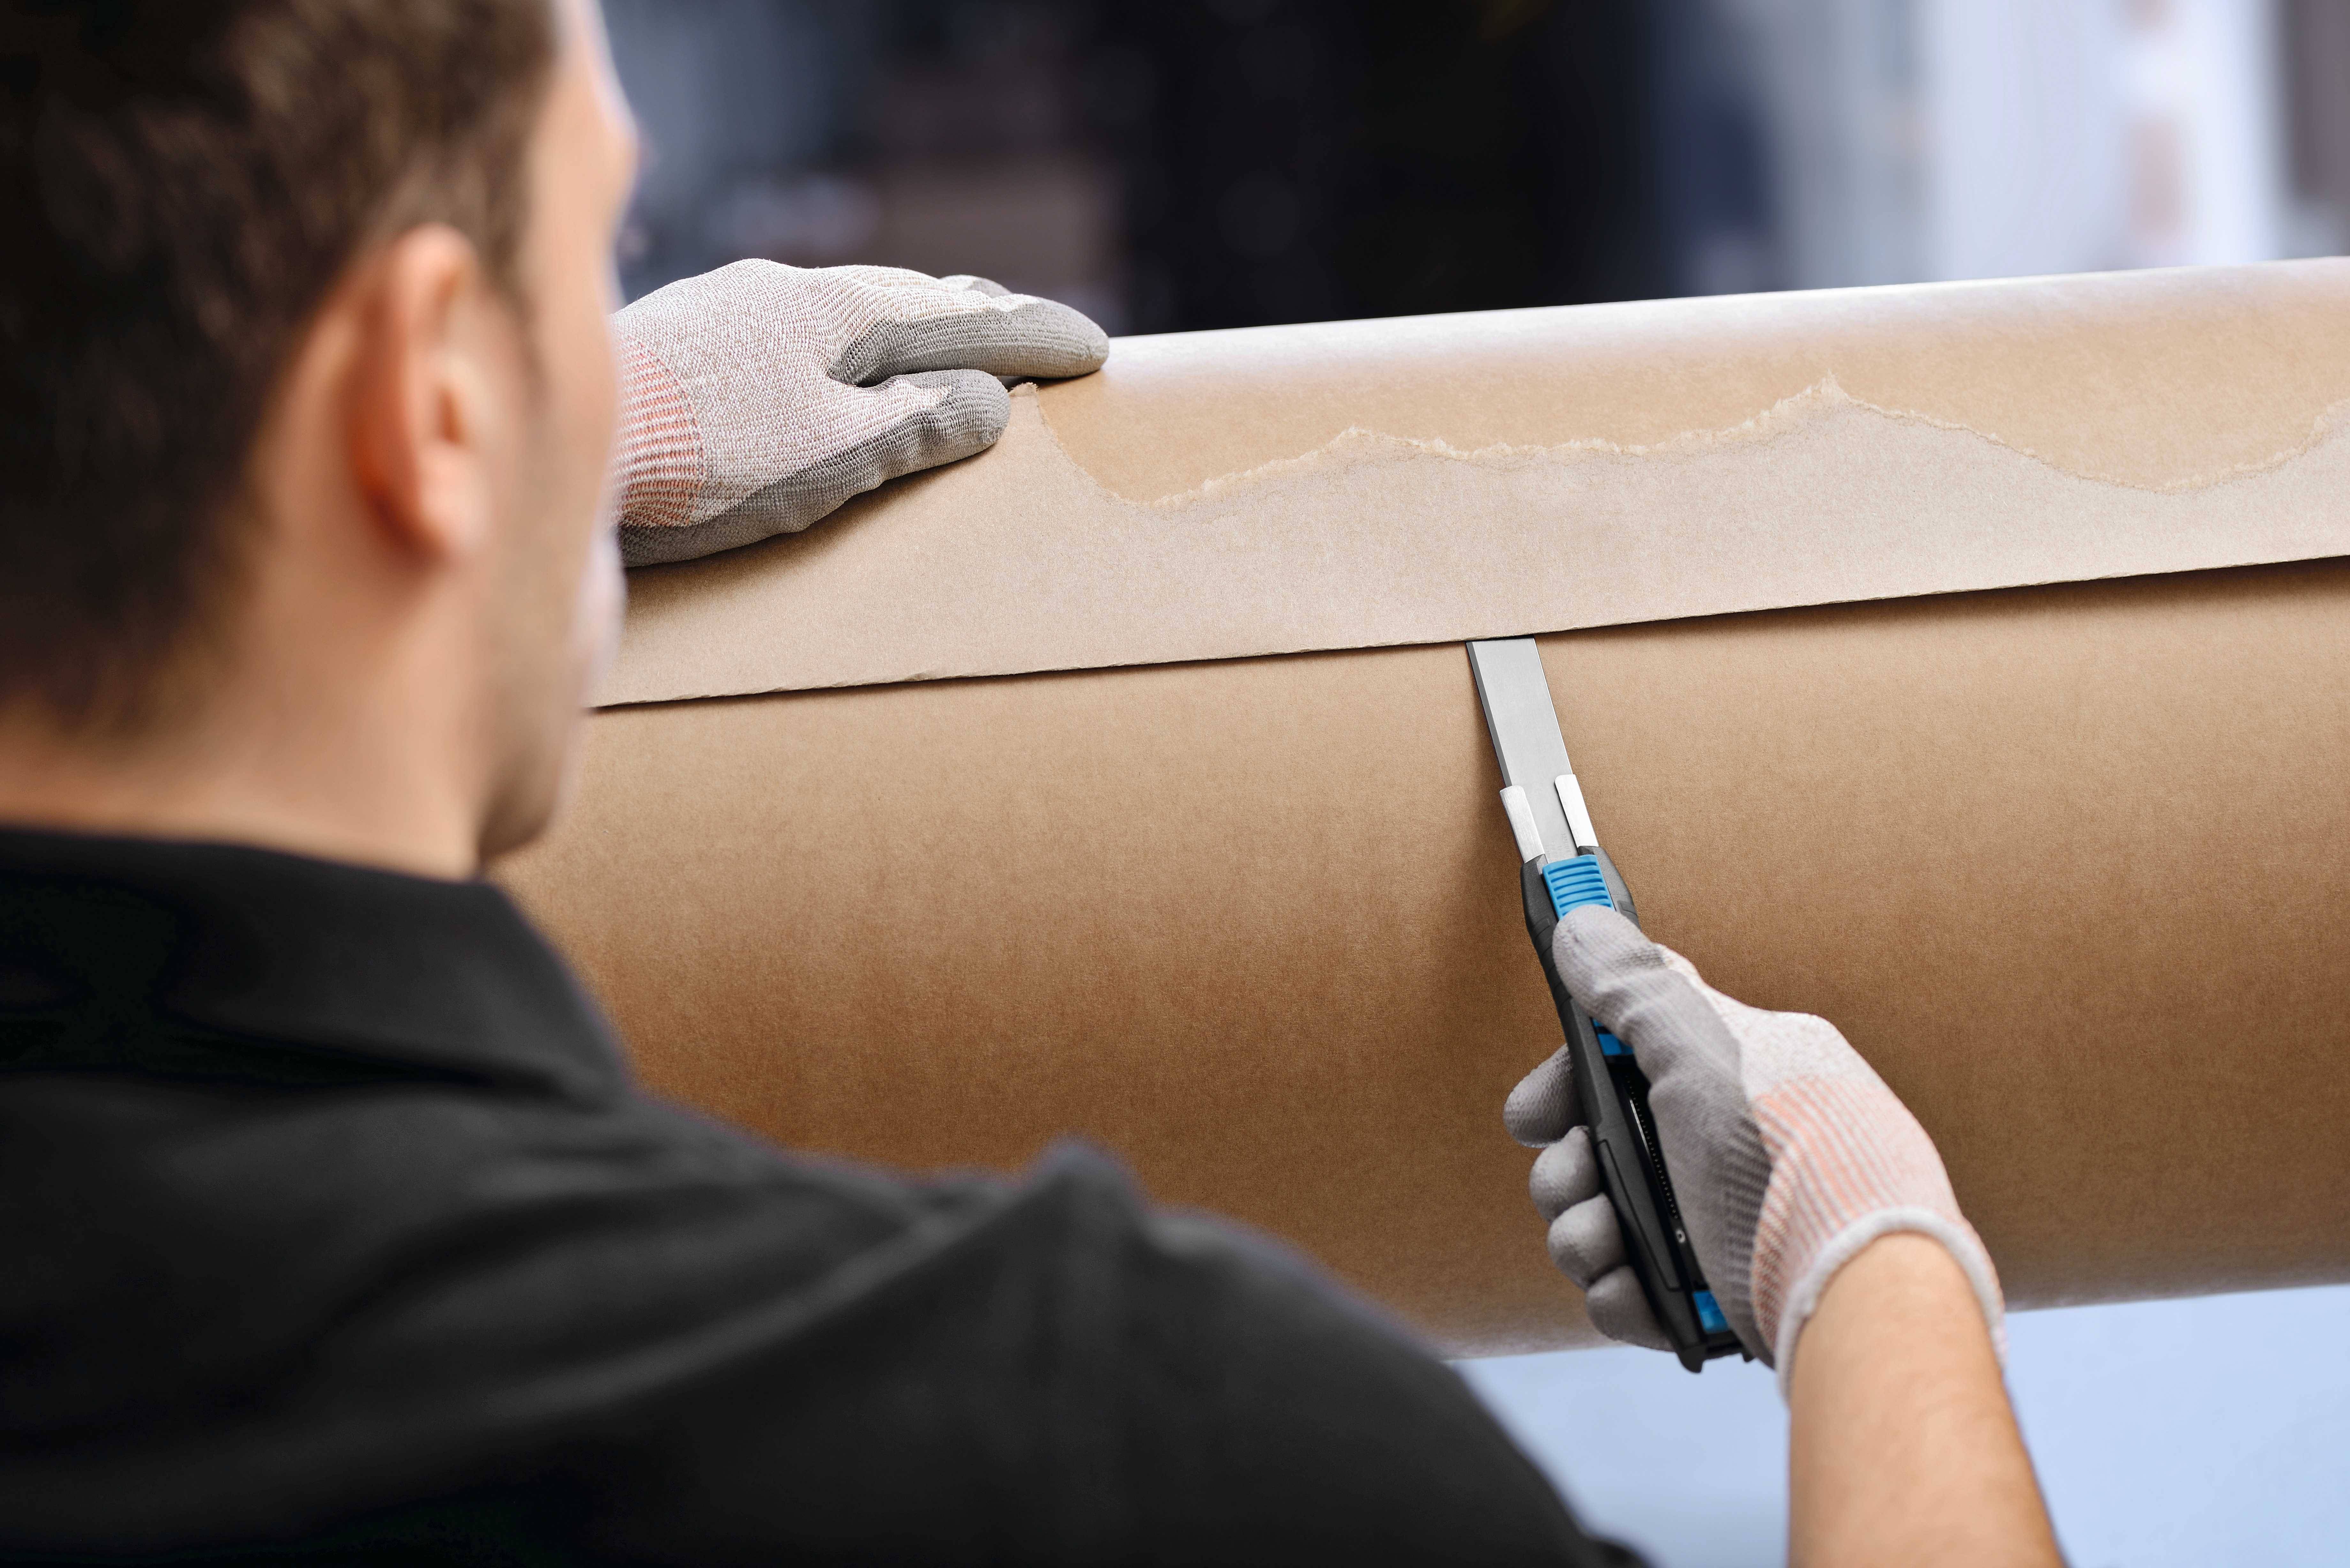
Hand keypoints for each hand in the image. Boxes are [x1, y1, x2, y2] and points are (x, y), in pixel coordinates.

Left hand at [610, 261, 1107, 565]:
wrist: (561, 443)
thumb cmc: (701, 460)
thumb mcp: (831, 454)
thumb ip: (913, 427)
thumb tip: (986, 406)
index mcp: (836, 314)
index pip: (963, 320)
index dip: (1032, 337)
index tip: (1091, 349)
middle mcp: (784, 292)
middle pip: (906, 300)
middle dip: (977, 318)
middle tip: (1031, 330)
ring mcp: (729, 310)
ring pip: (846, 313)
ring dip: (908, 329)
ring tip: (945, 343)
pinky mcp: (687, 342)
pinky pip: (799, 334)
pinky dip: (848, 348)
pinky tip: (833, 368)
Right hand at [1502, 906, 2002, 1383]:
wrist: (1858, 1285)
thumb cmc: (1794, 1154)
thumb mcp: (1708, 1053)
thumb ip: (1637, 989)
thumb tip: (1584, 919)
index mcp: (1729, 1076)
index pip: (1625, 1057)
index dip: (1569, 1080)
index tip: (1541, 1110)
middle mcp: (1722, 1147)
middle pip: (1598, 1149)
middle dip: (1569, 1169)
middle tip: (1582, 1176)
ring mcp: (1718, 1225)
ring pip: (1603, 1222)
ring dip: (1584, 1233)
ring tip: (1610, 1238)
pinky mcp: (1715, 1297)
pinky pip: (1634, 1292)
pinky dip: (1625, 1292)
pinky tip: (1640, 1288)